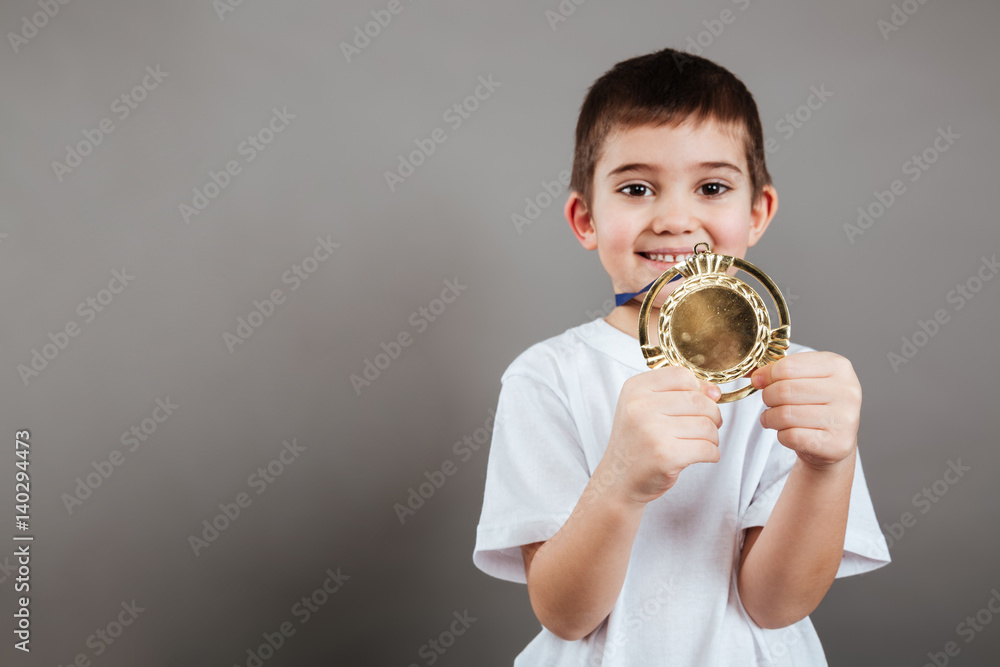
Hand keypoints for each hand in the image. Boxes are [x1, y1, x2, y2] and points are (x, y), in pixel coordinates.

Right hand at [600, 366, 722, 505]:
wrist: (619, 479)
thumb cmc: (638, 442)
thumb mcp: (648, 408)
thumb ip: (681, 393)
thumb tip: (715, 392)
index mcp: (635, 388)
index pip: (682, 375)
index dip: (699, 389)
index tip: (699, 405)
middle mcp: (640, 406)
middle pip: (699, 400)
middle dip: (712, 416)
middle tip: (705, 428)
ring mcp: (652, 431)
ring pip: (707, 425)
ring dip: (713, 437)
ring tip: (700, 444)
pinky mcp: (665, 455)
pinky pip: (707, 448)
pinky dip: (712, 454)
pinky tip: (701, 457)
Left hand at [751, 351, 860, 469]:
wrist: (833, 440)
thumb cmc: (815, 404)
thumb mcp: (800, 379)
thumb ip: (774, 371)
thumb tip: (750, 372)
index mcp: (838, 366)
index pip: (788, 366)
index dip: (767, 375)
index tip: (759, 381)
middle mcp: (847, 390)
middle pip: (784, 391)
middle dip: (767, 397)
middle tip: (768, 402)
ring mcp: (845, 418)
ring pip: (785, 415)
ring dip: (770, 417)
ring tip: (772, 417)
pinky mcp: (837, 444)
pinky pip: (791, 436)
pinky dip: (781, 435)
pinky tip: (786, 432)